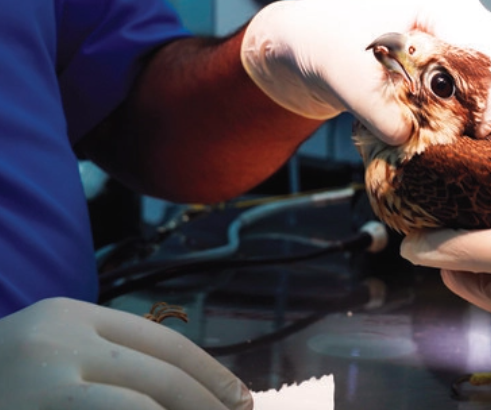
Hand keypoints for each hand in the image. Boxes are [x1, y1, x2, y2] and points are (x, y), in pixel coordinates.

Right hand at [0, 297, 250, 409]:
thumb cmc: (8, 381)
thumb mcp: (53, 356)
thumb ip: (107, 362)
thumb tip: (186, 389)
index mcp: (69, 316)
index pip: (162, 342)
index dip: (209, 372)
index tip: (240, 398)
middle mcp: (58, 342)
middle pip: (161, 375)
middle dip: (208, 402)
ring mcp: (43, 384)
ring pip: (143, 405)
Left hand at [241, 0, 490, 144]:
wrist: (312, 48)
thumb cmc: (325, 41)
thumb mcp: (341, 71)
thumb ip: (374, 105)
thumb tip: (405, 137)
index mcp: (442, 4)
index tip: (477, 128)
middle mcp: (463, 19)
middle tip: (483, 133)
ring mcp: (466, 43)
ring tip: (480, 137)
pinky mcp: (462, 70)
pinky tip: (472, 136)